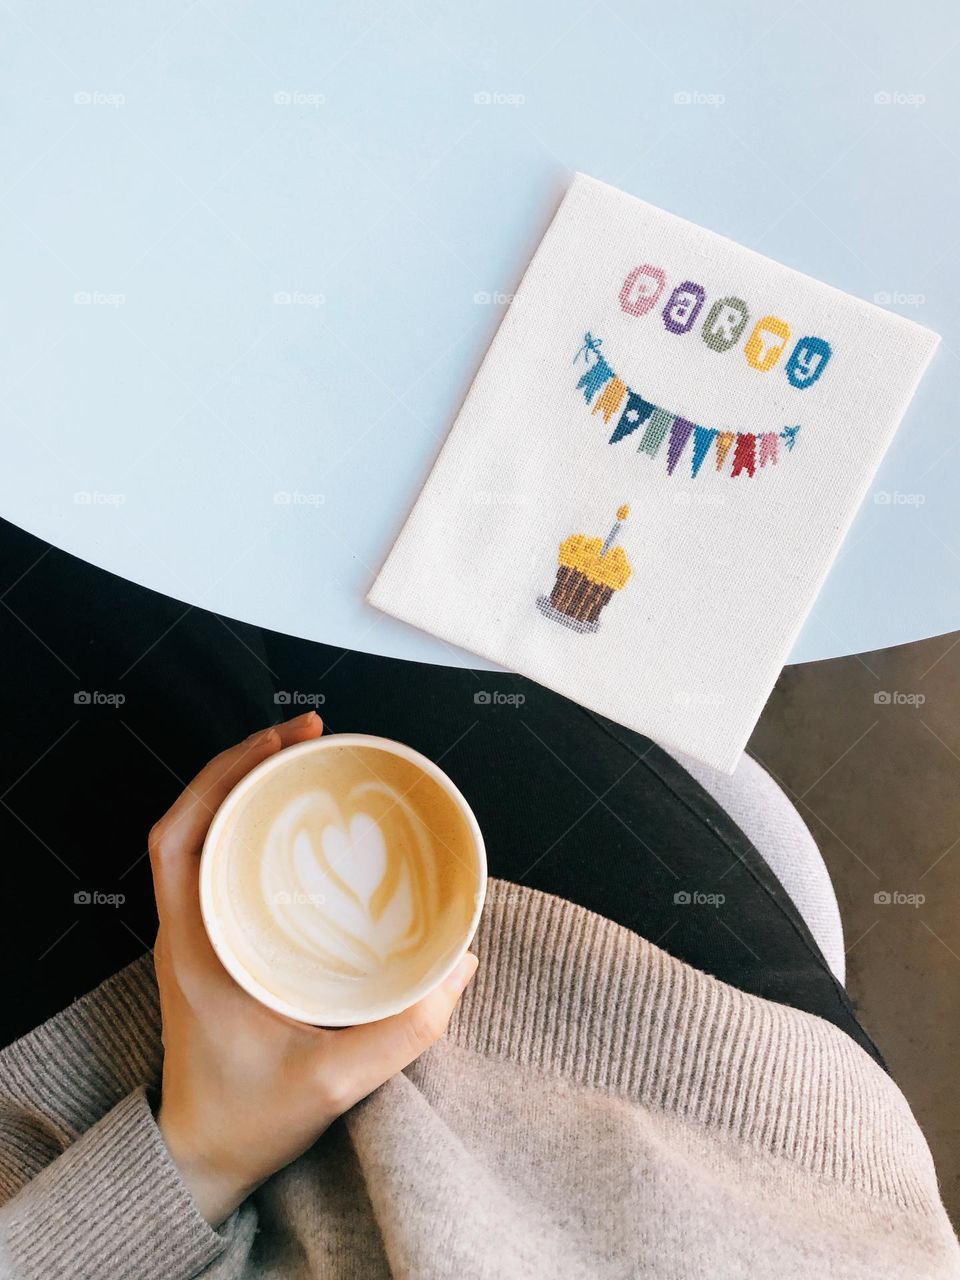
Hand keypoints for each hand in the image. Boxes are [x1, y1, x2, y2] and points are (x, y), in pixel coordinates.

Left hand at [149, 712, 477, 1225]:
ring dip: (251, 794)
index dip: (225, 774)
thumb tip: (461, 964)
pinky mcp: (219, 949)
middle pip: (197, 818)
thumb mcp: (330, 1081)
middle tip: (311, 734)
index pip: (182, 835)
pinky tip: (304, 831)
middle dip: (247, 764)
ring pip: (210, 839)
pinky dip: (258, 835)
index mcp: (194, 944)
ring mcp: (200, 936)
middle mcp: (189, 929)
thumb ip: (401, 1030)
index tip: (284, 741)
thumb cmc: (247, 1118)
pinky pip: (228, 870)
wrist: (202, 1162)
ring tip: (309, 764)